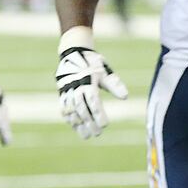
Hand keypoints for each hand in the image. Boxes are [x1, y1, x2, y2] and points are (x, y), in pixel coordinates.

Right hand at [56, 25, 127, 139]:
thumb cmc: (93, 63)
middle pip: (82, 108)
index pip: (93, 101)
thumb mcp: (105, 72)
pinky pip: (64, 108)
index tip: (105, 125)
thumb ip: (114, 85)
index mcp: (88, 81)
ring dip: (79, 124)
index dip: (98, 113)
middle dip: (90, 122)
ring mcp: (67, 90)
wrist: (73, 52)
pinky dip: (69, 118)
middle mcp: (76, 86)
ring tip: (87, 135)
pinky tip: (76, 127)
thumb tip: (125, 97)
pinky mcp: (62, 93)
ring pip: (72, 110)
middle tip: (98, 133)